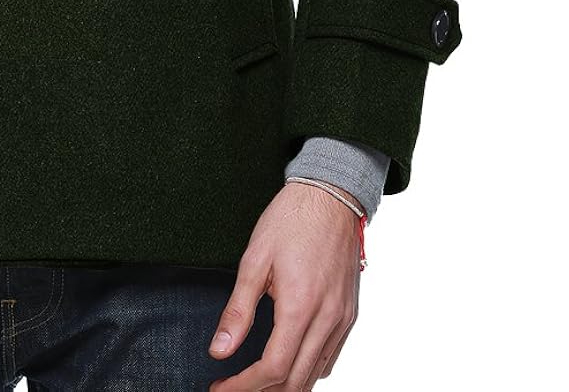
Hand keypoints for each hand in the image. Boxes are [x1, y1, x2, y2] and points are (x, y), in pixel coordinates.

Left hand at [206, 182, 361, 389]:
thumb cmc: (290, 220)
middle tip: (233, 387)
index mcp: (301, 307)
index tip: (220, 388)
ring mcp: (342, 319)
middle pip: (296, 381)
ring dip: (286, 386)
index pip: (273, 368)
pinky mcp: (349, 313)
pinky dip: (309, 371)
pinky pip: (331, 358)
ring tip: (256, 381)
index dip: (244, 386)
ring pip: (317, 375)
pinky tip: (289, 363)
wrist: (330, 195)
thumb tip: (219, 350)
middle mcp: (327, 320)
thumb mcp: (254, 259)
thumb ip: (238, 310)